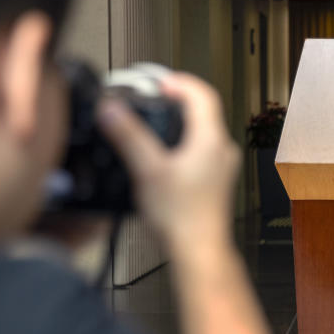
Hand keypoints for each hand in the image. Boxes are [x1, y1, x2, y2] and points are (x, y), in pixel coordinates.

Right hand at [96, 72, 240, 250]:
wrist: (199, 250)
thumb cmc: (181, 217)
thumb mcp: (147, 170)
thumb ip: (128, 136)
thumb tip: (111, 109)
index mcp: (211, 140)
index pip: (202, 94)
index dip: (178, 82)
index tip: (156, 82)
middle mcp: (222, 150)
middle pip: (203, 111)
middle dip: (175, 101)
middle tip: (150, 98)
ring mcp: (222, 167)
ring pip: (203, 131)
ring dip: (179, 122)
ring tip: (152, 123)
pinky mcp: (216, 181)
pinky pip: (202, 150)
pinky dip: (183, 142)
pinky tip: (162, 154)